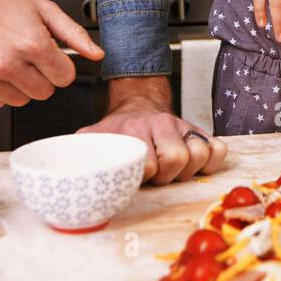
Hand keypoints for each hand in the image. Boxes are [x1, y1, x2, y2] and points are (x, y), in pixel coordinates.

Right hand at [0, 0, 102, 106]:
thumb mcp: (43, 9)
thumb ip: (73, 34)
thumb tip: (96, 54)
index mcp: (31, 43)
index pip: (64, 78)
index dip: (60, 66)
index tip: (50, 56)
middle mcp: (7, 63)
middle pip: (44, 93)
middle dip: (42, 76)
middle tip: (28, 56)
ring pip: (21, 101)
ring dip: (20, 84)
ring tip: (9, 59)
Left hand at [80, 76, 228, 184]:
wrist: (138, 104)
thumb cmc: (116, 131)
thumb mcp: (91, 137)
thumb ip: (76, 151)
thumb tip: (61, 172)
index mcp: (134, 130)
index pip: (148, 163)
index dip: (143, 175)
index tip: (136, 174)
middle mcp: (161, 125)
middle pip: (177, 158)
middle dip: (167, 175)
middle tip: (157, 174)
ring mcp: (184, 128)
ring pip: (200, 154)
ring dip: (188, 171)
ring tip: (173, 171)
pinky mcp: (201, 132)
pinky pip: (219, 151)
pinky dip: (210, 163)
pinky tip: (193, 165)